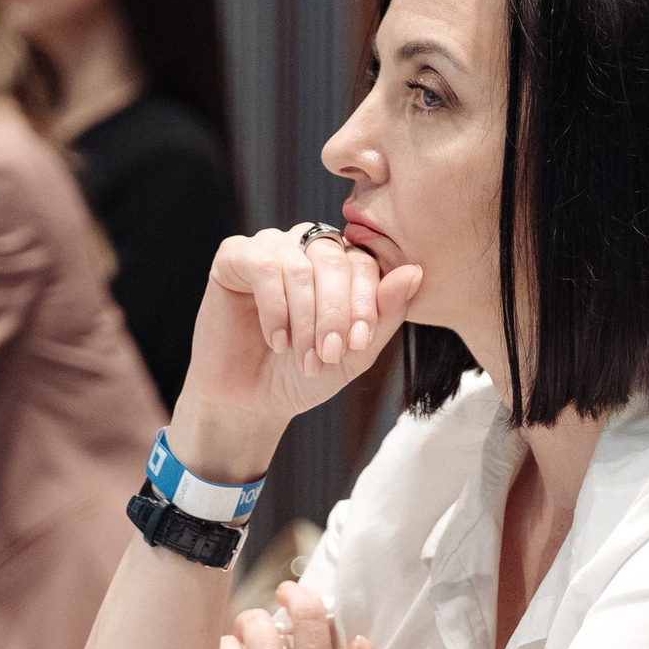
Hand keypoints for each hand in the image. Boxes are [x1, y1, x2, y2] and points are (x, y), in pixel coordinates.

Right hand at [168, 227, 422, 482]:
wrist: (253, 402)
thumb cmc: (307, 374)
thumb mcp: (356, 351)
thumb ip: (386, 312)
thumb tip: (414, 272)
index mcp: (340, 264)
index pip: (363, 262)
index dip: (366, 301)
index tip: (359, 343)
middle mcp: (306, 247)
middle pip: (333, 259)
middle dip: (335, 313)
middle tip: (330, 354)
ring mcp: (270, 248)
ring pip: (299, 266)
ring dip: (305, 319)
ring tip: (303, 358)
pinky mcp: (234, 257)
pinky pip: (263, 267)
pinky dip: (275, 308)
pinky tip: (277, 340)